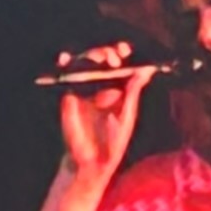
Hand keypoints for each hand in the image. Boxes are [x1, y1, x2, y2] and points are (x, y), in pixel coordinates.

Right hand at [51, 45, 158, 180]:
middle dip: (106, 52)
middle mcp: (100, 86)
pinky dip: (65, 64)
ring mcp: (84, 89)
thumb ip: (133, 93)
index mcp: (118, 89)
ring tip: (99, 58)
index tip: (124, 50)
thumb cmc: (113, 141)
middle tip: (114, 58)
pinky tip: (66, 58)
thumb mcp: (127, 116)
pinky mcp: (69, 95)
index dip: (121, 53)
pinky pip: (66, 76)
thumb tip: (145, 70)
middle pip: (101, 59)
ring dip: (90, 55)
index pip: (119, 64)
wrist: (92, 161)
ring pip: (84, 64)